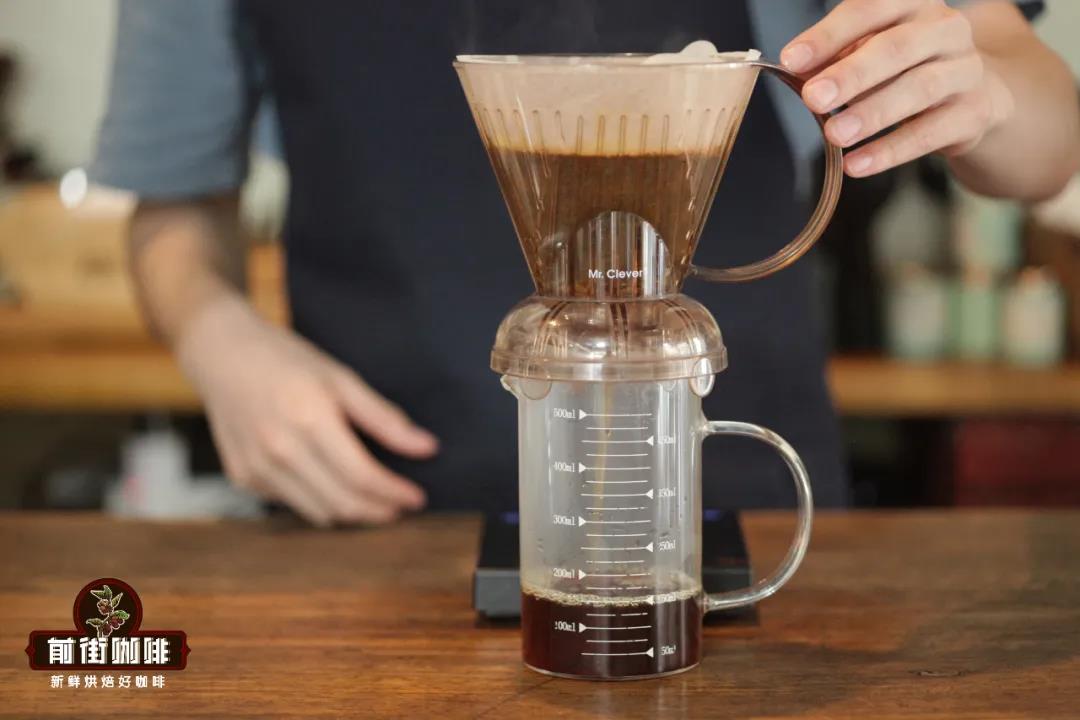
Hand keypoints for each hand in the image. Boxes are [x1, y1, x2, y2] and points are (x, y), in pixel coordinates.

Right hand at [176, 296, 436, 526]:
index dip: (394, 493)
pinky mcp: (242, 477)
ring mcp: (256, 467)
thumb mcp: (341, 378)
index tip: (417, 497)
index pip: (361, 476)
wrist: (222, 353)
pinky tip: (329, 481)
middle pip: (342, 503)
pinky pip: (291, 503)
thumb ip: (384, 418)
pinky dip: (317, 499)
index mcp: (309, 418)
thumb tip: (427, 447)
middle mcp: (279, 449)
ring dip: (350, 512)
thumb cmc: (287, 360)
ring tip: (373, 499)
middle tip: (400, 506)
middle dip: (378, 511)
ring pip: (317, 512)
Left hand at [782, 0, 1013, 177]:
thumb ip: (836, 57)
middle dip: (851, 75)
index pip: (868, 10)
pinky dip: (890, 150)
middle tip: (813, 98)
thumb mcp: (870, 53)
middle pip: (895, 48)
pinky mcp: (974, 111)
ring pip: (918, 89)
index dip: (828, 35)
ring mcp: (965, 69)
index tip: (792, 60)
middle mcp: (944, 29)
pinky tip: (858, 163)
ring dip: (871, 114)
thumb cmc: (906, 69)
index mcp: (912, 4)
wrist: (974, 95)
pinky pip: (930, 132)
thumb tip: (797, 71)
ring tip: (835, 134)